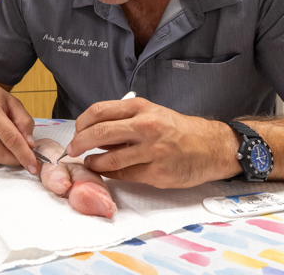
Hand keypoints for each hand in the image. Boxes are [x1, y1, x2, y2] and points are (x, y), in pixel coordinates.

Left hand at [65, 97, 238, 187]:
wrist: (210, 146)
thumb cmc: (178, 129)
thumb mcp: (152, 113)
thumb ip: (125, 120)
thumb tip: (94, 131)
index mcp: (141, 108)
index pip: (99, 111)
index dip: (82, 123)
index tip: (76, 131)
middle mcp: (145, 126)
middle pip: (99, 133)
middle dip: (79, 143)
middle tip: (73, 150)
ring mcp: (152, 151)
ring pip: (109, 159)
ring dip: (93, 162)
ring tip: (89, 163)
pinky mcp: (157, 173)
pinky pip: (124, 174)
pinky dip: (110, 174)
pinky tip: (107, 171)